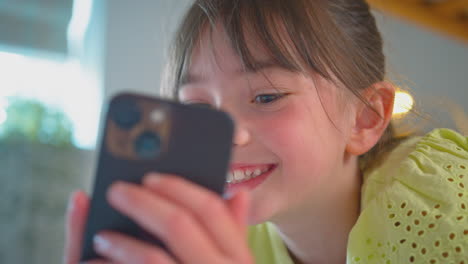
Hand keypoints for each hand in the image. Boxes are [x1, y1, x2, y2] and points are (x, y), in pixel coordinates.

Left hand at [63, 173, 252, 263]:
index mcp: (240, 260)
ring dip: (121, 242)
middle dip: (143, 202)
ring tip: (102, 235)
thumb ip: (234, 233)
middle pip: (180, 225)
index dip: (178, 187)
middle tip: (116, 191)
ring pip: (154, 258)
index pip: (211, 209)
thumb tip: (239, 192)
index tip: (151, 176)